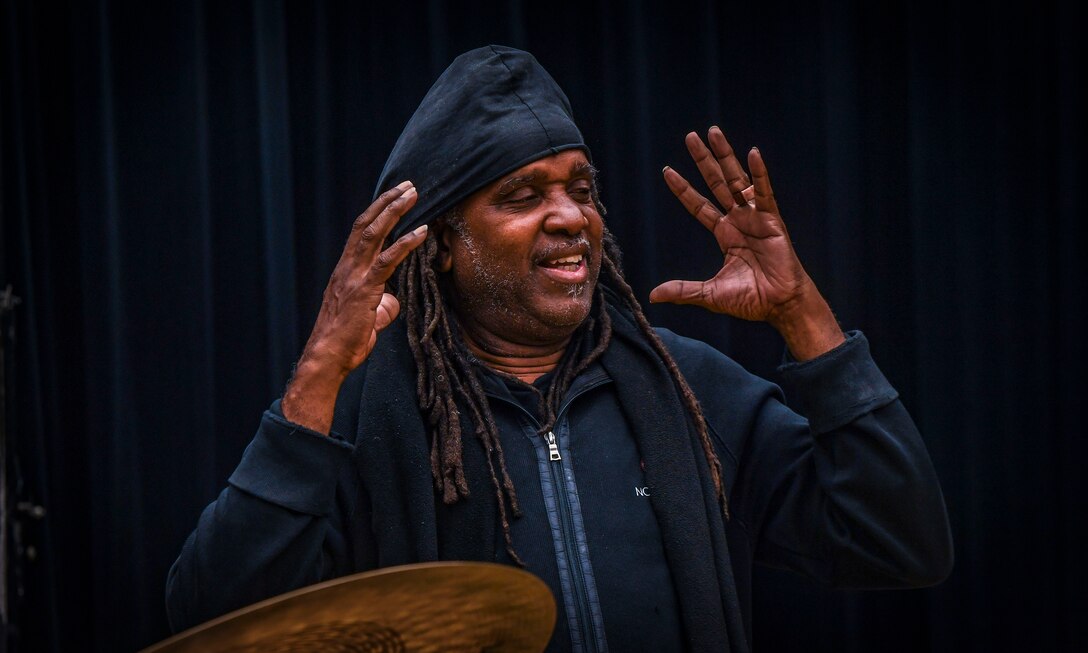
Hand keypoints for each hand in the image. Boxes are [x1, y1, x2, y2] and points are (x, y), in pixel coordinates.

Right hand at [282, 181, 426, 431]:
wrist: (327, 358)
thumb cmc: (346, 342)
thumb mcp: (368, 318)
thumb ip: (380, 303)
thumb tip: (391, 300)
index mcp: (345, 271)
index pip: (360, 232)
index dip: (377, 212)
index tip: (394, 196)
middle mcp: (346, 268)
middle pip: (366, 224)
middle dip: (387, 202)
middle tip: (408, 185)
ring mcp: (354, 277)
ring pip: (373, 234)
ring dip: (395, 211)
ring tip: (413, 194)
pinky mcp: (364, 291)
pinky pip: (386, 261)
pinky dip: (405, 243)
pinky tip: (421, 231)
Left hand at [650, 127, 843, 358]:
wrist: (780, 305)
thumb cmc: (751, 300)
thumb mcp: (709, 294)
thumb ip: (683, 291)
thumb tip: (653, 296)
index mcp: (725, 234)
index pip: (698, 206)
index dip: (684, 189)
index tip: (667, 170)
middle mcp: (738, 220)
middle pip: (716, 183)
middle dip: (703, 160)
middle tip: (690, 136)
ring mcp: (755, 217)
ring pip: (736, 179)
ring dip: (725, 155)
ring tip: (713, 132)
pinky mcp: (773, 220)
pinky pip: (764, 192)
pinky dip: (759, 174)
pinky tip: (753, 153)